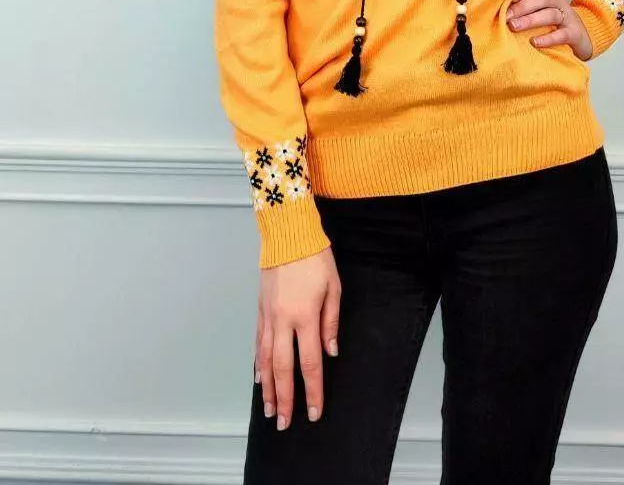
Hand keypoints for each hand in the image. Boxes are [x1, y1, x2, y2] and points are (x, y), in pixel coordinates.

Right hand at [254, 244, 340, 430]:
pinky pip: (259, 342)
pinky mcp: (261, 309)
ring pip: (266, 359)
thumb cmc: (315, 257)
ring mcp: (269, 316)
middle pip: (283, 369)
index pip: (310, 363)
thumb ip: (331, 322)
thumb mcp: (333, 287)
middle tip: (284, 422)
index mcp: (305, 316)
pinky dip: (259, 363)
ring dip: (267, 387)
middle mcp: (283, 320)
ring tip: (268, 409)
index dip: (313, 390)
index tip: (314, 411)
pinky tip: (259, 377)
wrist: (288, 233)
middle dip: (284, 399)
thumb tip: (330, 352)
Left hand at [505, 0, 592, 61]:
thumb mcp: (540, 12)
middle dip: (522, 6)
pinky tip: (534, 42)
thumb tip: (499, 10)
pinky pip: (561, 35)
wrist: (581, 36)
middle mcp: (558, 2)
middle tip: (506, 16)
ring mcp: (567, 17)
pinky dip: (547, 38)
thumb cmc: (553, 24)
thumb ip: (525, 8)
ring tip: (514, 26)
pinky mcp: (574, 34)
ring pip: (550, 14)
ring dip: (530, 20)